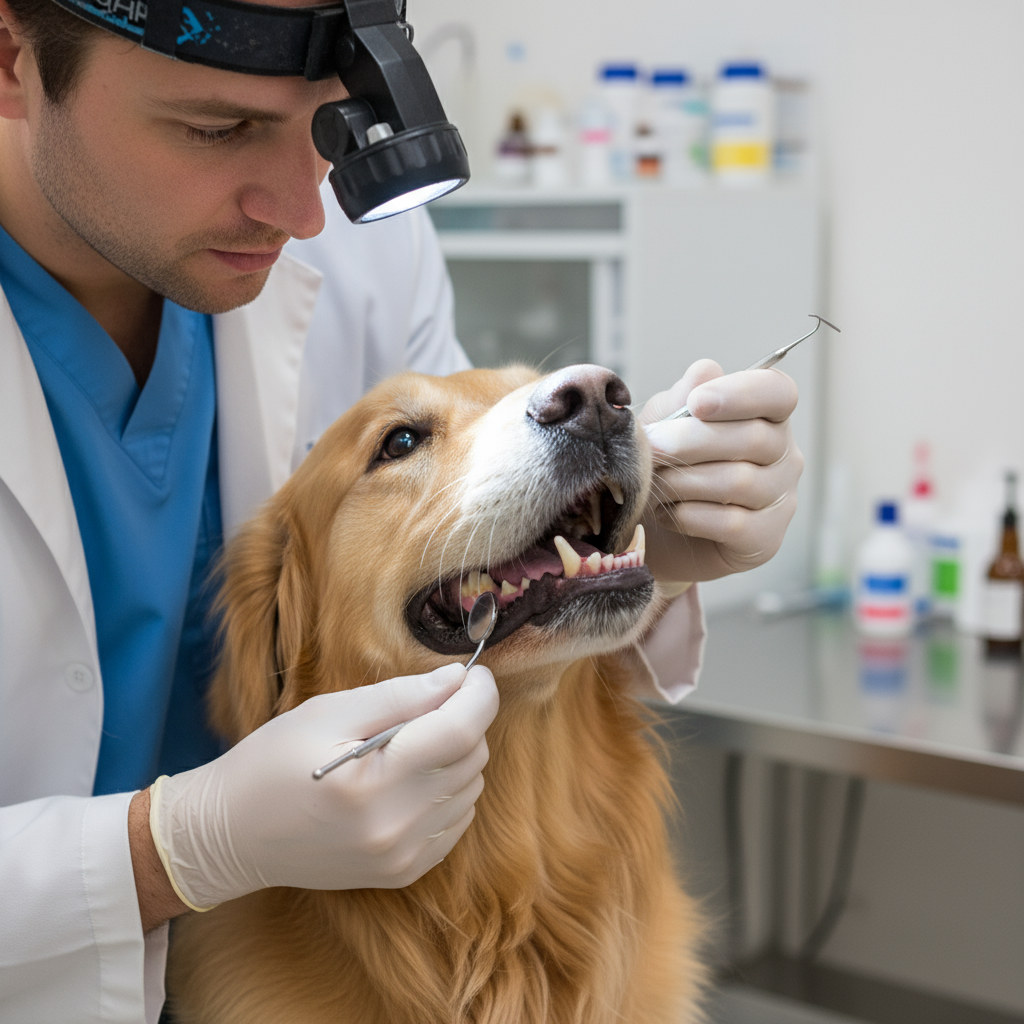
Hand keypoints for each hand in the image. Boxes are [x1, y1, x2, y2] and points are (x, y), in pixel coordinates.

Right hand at [149, 664, 497, 909]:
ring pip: (471, 788)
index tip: (475, 673)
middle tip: (426, 704)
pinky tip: (411, 777)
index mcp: (373, 783)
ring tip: (410, 743)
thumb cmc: (271, 763)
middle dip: (462, 720)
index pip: (459, 731)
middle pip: (471, 757)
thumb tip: (457, 679)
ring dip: (456, 755)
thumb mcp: (328, 712)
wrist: (232, 836)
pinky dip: (448, 790)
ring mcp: (402, 856)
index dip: (478, 694)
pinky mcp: (404, 871)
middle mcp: (396, 828)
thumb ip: (399, 695)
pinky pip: (457, 820)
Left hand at [638, 359, 802, 583]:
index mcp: (765, 415)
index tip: (697, 403)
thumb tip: (706, 372)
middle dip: (692, 441)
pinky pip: (731, 523)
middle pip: (755, 438)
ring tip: (654, 482)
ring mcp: (780, 499)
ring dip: (684, 481)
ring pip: (739, 481)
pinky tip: (668, 512)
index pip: (777, 393)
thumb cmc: (666, 468)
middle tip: (652, 447)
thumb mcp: (662, 424)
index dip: (741, 394)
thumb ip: (681, 398)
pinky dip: (689, 515)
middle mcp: (784, 455)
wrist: (654, 532)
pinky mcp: (765, 539)